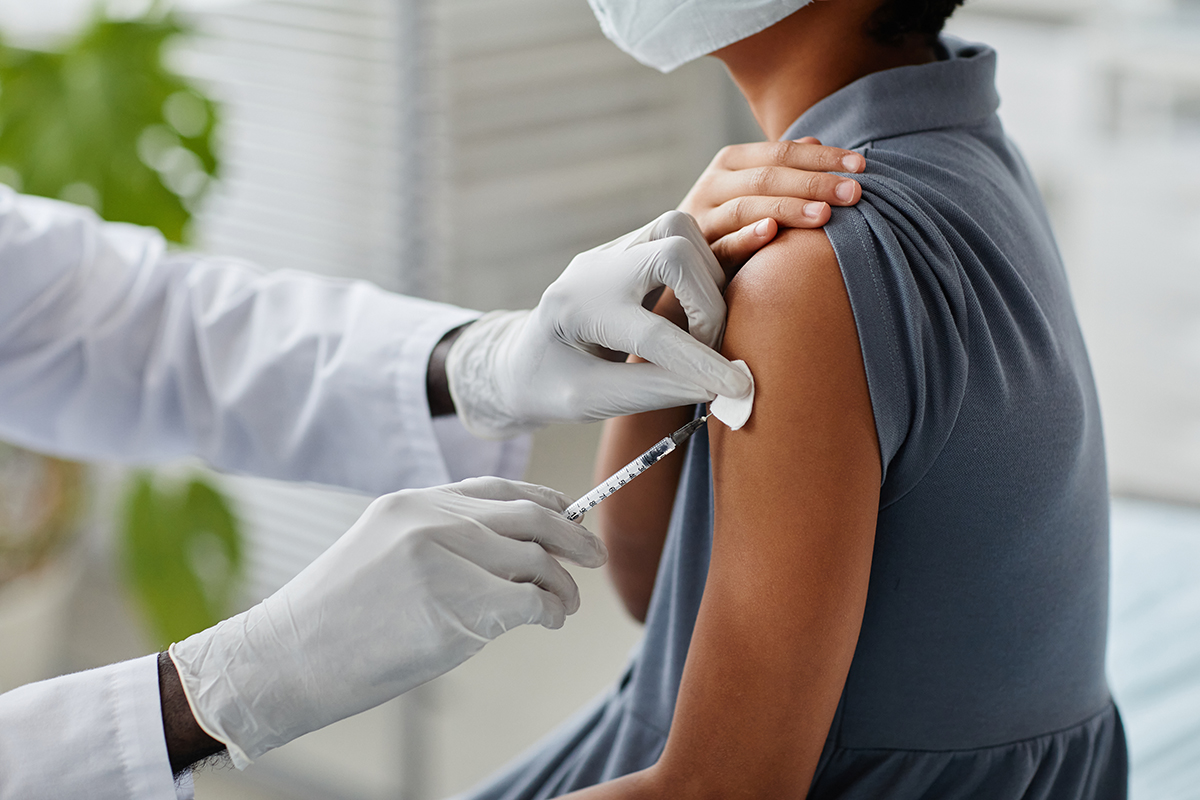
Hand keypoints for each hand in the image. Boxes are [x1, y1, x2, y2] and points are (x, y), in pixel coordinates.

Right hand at [168, 478, 604, 767]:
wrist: (283, 659)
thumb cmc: (332, 619)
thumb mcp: (381, 553)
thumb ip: (440, 542)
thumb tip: (509, 559)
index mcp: (413, 502)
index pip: (499, 490)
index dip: (545, 502)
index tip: (569, 516)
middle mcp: (432, 519)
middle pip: (531, 518)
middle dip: (573, 536)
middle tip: (593, 555)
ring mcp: (445, 560)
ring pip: (536, 562)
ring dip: (562, 586)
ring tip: (565, 605)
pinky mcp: (458, 606)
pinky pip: (530, 602)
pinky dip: (550, 612)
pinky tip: (548, 622)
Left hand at [445, 211, 750, 438]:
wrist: (521, 356)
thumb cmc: (548, 385)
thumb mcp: (588, 402)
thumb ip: (650, 391)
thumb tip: (716, 387)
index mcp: (573, 310)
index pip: (650, 334)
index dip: (700, 362)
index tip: (738, 387)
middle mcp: (594, 268)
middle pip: (673, 252)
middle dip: (709, 304)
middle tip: (709, 350)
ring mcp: (612, 250)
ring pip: (680, 230)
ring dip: (709, 280)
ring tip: (703, 330)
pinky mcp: (630, 247)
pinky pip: (681, 234)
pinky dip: (704, 265)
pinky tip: (706, 302)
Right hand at [679, 138, 864, 270]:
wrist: (684, 265)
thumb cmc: (730, 222)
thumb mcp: (753, 190)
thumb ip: (781, 168)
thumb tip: (814, 140)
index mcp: (731, 163)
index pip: (781, 153)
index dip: (821, 157)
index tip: (860, 166)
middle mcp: (713, 185)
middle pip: (767, 177)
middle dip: (813, 183)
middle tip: (854, 193)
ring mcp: (703, 219)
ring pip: (746, 207)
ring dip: (787, 208)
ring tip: (824, 215)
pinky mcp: (699, 254)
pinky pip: (724, 245)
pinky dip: (746, 237)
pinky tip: (772, 232)